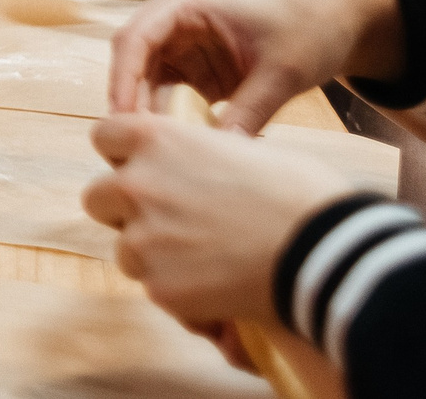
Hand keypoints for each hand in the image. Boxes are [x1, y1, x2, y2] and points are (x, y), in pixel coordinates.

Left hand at [81, 113, 348, 333]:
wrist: (326, 252)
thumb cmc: (300, 193)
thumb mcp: (245, 149)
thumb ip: (199, 154)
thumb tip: (195, 161)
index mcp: (156, 139)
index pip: (104, 136)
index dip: (123, 154)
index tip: (144, 166)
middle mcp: (137, 184)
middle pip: (98, 196)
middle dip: (125, 208)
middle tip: (168, 219)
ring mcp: (143, 238)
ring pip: (123, 247)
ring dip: (150, 253)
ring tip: (202, 258)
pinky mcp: (159, 286)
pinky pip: (153, 287)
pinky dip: (177, 289)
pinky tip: (216, 287)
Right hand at [104, 0, 402, 128]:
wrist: (335, 26)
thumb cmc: (308, 31)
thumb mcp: (283, 71)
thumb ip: (251, 108)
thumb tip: (220, 150)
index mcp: (184, 2)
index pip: (134, 39)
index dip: (123, 80)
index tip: (124, 122)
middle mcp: (171, 19)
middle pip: (131, 62)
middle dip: (129, 101)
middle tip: (133, 147)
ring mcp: (179, 43)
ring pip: (143, 82)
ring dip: (147, 114)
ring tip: (155, 154)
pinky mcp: (190, 66)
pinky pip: (165, 95)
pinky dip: (169, 119)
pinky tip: (180, 146)